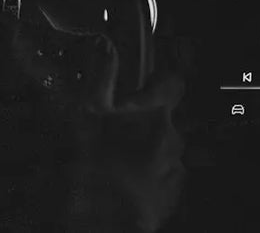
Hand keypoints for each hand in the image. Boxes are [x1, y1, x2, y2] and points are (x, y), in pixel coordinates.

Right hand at [66, 36, 185, 231]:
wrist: (102, 223)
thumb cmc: (91, 170)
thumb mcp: (85, 114)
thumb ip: (100, 76)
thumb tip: (104, 45)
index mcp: (154, 112)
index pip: (173, 81)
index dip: (161, 78)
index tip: (148, 82)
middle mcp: (172, 136)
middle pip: (165, 118)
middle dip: (145, 121)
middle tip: (116, 132)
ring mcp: (174, 166)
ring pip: (164, 148)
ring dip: (146, 150)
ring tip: (116, 162)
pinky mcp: (172, 193)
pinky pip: (163, 176)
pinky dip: (148, 176)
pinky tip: (125, 182)